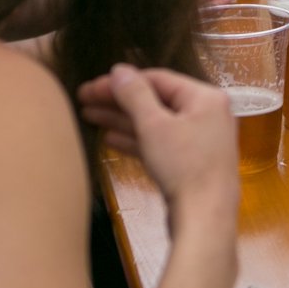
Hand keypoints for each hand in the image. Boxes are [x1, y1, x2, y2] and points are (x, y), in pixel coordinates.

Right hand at [77, 65, 238, 216]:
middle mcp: (206, 113)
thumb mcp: (154, 125)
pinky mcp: (190, 163)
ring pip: (155, 123)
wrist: (205, 218)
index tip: (91, 86)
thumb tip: (119, 70)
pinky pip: (160, 143)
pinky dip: (136, 140)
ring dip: (122, 119)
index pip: (158, 79)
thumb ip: (135, 95)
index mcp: (205, 97)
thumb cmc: (183, 165)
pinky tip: (109, 139)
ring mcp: (199, 140)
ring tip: (88, 115)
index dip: (121, 81)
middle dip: (118, 100)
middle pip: (155, 100)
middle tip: (82, 99)